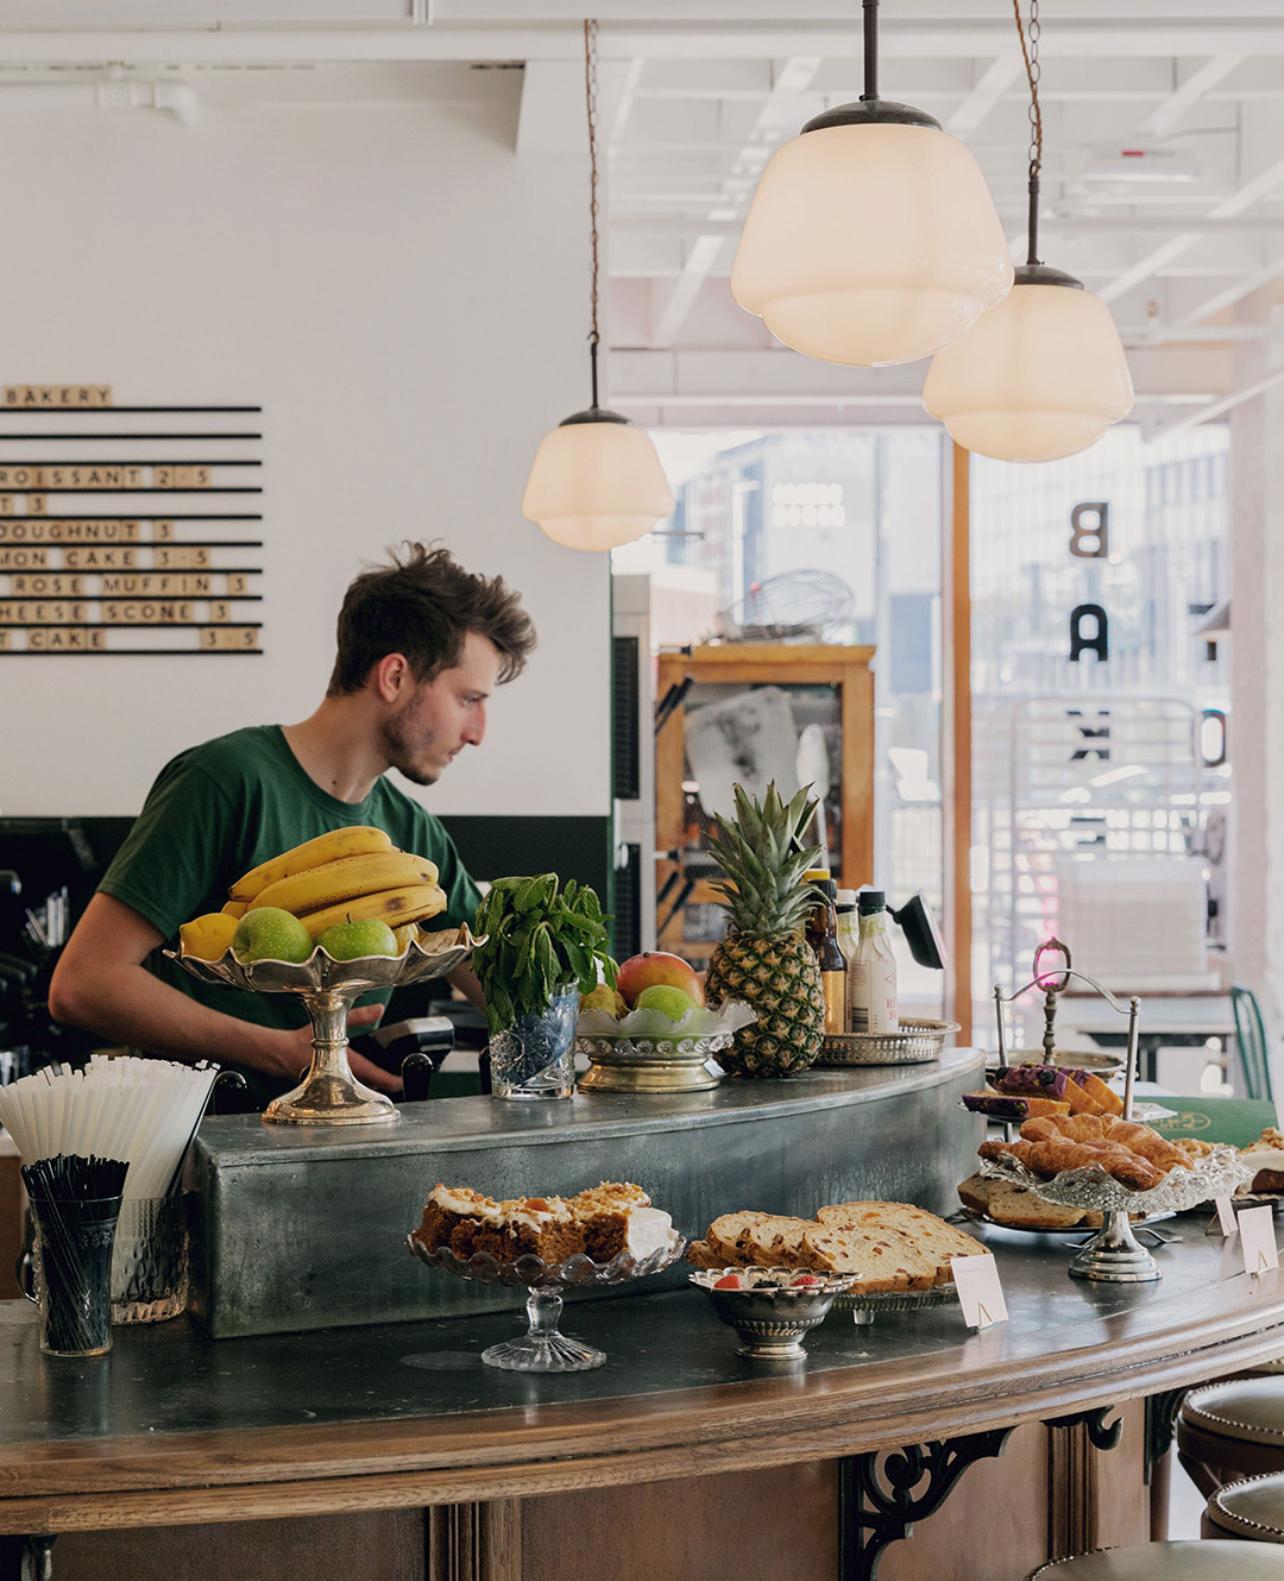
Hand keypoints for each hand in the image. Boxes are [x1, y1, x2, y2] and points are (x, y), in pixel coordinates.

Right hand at [269, 1005, 402, 1094]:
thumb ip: (358, 1016)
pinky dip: (356, 1084)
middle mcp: (340, 1078)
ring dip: (370, 1084)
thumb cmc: (301, 1039)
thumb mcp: (331, 1022)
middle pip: (368, 1085)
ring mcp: (332, 1086)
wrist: (277, 1053)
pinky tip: (361, 1078)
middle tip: (397, 1080)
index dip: (389, 1079)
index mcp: (344, 1062)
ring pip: (358, 1089)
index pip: (373, 1073)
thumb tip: (379, 1008)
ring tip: (384, 1079)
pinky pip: (346, 1089)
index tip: (401, 1082)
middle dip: (382, 1083)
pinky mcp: (325, 1088)